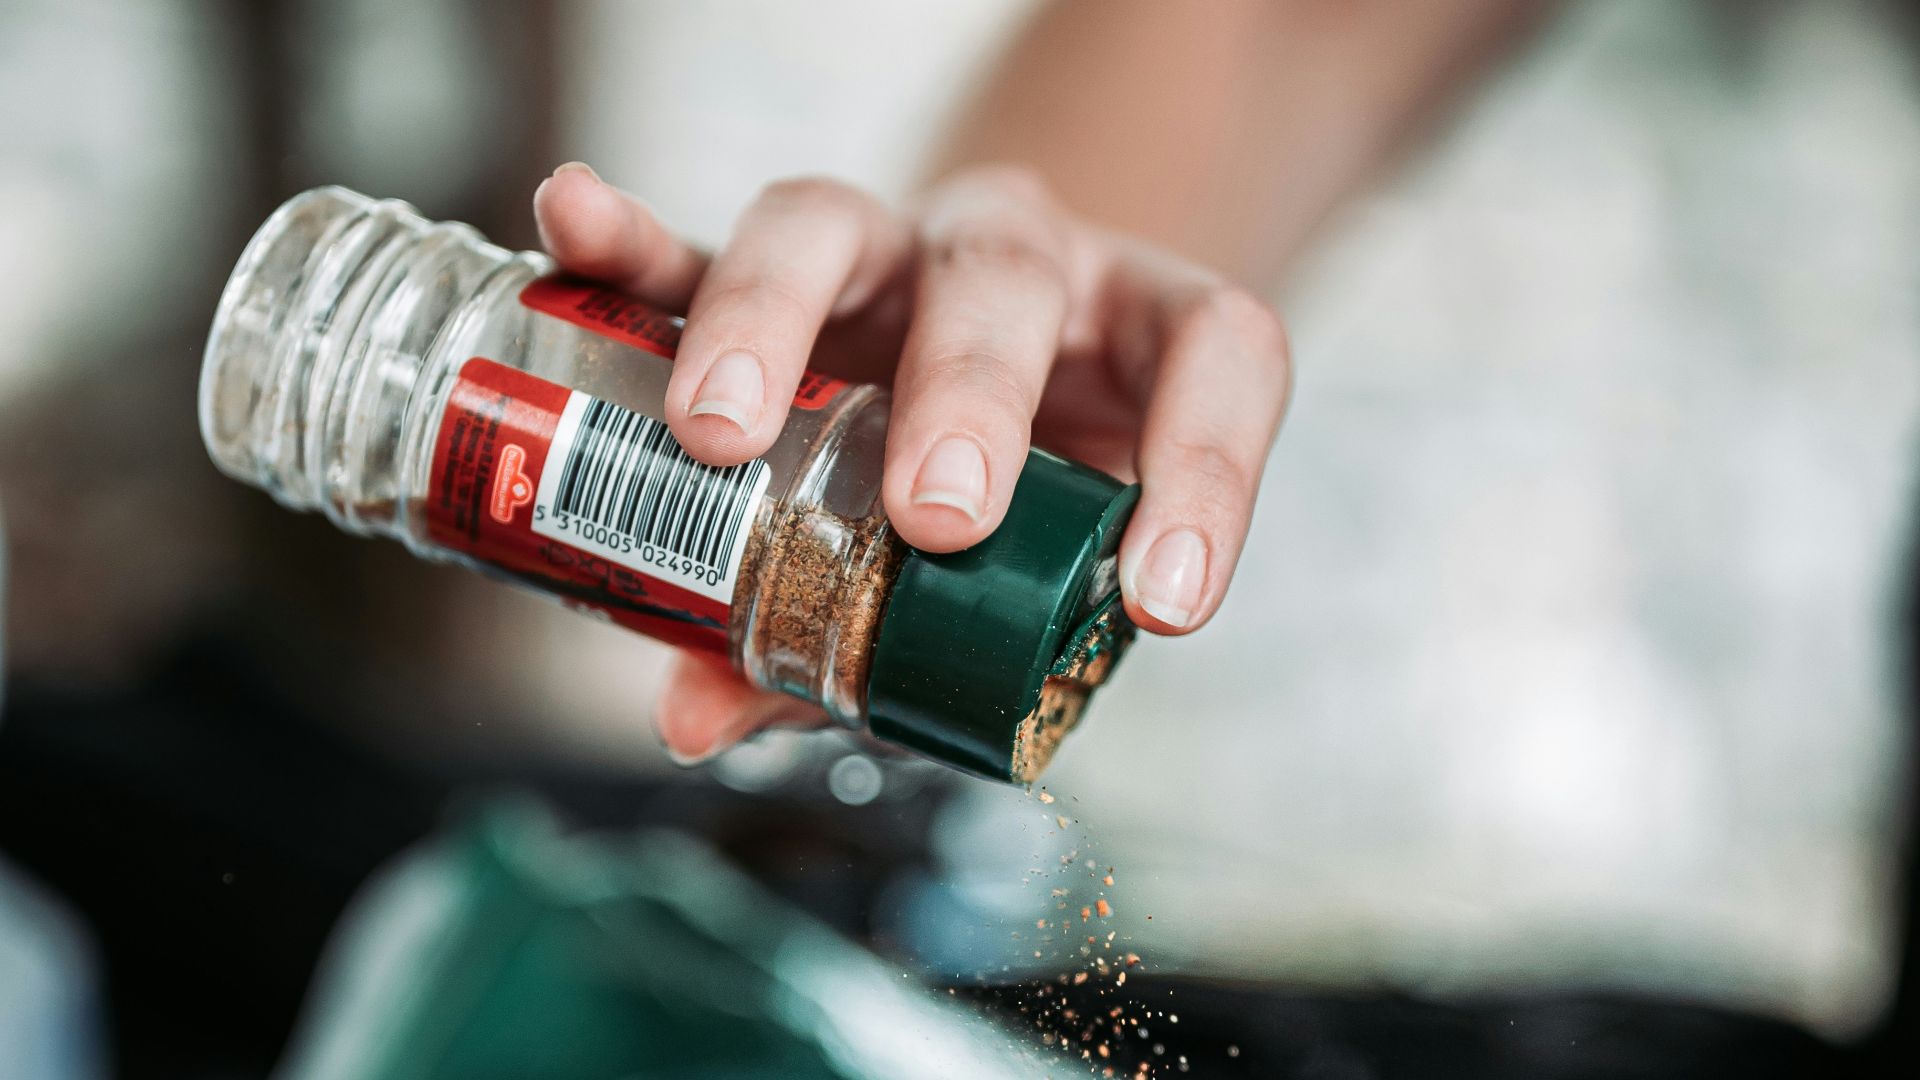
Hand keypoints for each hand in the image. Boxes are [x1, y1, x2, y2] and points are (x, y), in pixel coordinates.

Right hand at [532, 162, 1291, 761]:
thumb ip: (885, 652)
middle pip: (1002, 283)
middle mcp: (1018, 269)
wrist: (984, 361)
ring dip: (768, 320)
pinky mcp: (779, 256)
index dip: (1207, 472)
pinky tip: (570, 222)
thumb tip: (698, 721)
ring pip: (835, 226)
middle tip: (932, 518)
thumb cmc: (1011, 495)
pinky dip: (630, 238)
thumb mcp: (1000, 578)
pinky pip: (693, 233)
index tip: (1160, 601)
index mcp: (1130, 341)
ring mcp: (890, 246)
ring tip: (715, 430)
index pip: (1212, 358)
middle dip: (971, 396)